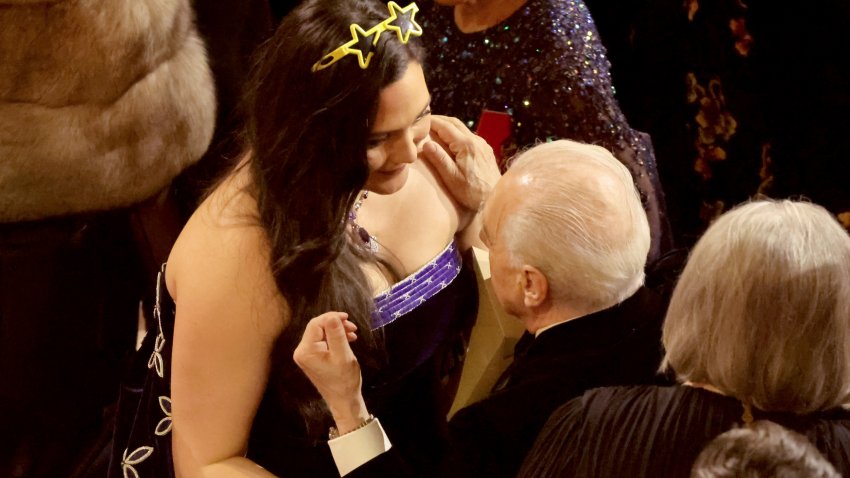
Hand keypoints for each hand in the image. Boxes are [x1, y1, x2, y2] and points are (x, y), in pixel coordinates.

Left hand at [293, 312, 369, 432]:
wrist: (344, 400)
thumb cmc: (345, 380)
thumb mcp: (343, 355)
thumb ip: (336, 334)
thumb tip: (332, 316)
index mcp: (306, 351)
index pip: (316, 324)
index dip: (332, 317)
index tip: (348, 318)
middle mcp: (302, 352)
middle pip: (318, 327)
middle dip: (336, 324)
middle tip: (352, 328)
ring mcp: (307, 355)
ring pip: (322, 333)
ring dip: (337, 331)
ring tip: (353, 335)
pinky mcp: (313, 358)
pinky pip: (323, 341)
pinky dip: (335, 338)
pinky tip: (347, 340)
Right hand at [422, 115, 500, 211]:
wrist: (495, 199)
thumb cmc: (472, 192)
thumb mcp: (452, 178)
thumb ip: (439, 159)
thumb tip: (427, 143)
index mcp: (466, 145)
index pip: (445, 126)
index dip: (432, 121)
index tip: (420, 120)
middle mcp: (476, 141)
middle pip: (455, 123)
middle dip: (439, 120)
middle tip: (425, 121)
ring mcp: (483, 145)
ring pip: (462, 129)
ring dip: (448, 126)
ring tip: (435, 130)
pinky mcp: (486, 151)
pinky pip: (469, 136)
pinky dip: (457, 133)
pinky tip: (451, 141)